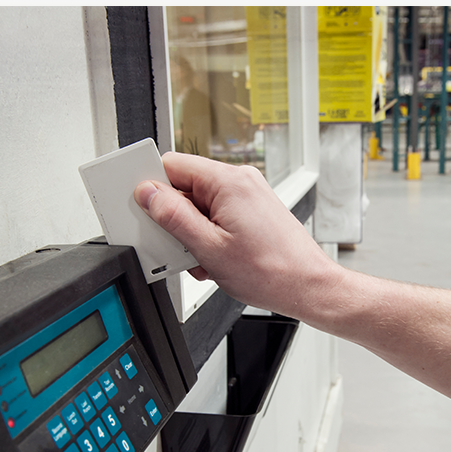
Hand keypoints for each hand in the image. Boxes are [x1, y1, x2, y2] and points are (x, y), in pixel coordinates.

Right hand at [134, 151, 338, 316]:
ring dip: (192, 233)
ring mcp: (248, 196)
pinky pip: (218, 216)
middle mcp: (240, 181)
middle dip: (175, 219)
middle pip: (185, 187)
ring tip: (204, 260)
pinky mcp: (253, 211)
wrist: (307, 286)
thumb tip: (147, 193)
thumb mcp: (208, 248)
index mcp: (228, 182)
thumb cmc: (271, 271)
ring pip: (200, 205)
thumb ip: (173, 217)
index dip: (152, 187)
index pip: (172, 165)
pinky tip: (215, 261)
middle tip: (177, 247)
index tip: (143, 210)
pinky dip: (210, 237)